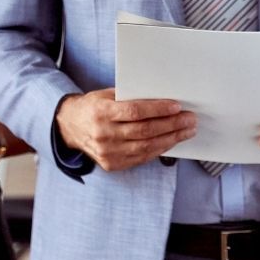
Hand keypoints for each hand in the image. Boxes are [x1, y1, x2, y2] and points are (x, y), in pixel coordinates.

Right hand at [55, 88, 195, 171]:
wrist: (69, 127)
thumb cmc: (92, 107)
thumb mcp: (105, 96)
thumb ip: (129, 97)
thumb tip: (162, 98)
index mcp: (100, 112)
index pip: (135, 111)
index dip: (158, 109)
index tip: (177, 107)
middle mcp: (103, 134)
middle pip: (144, 130)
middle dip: (171, 124)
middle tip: (189, 119)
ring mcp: (107, 152)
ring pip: (146, 146)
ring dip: (171, 138)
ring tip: (187, 131)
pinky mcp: (112, 164)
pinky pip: (141, 157)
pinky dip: (159, 149)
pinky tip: (171, 141)